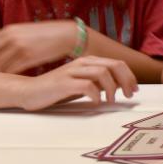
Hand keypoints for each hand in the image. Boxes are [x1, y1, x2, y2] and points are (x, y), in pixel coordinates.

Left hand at [0, 21, 77, 73]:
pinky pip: (10, 70)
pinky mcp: (28, 58)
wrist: (67, 35)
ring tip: (4, 75)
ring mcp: (19, 48)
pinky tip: (14, 75)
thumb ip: (11, 37)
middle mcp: (11, 38)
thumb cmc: (48, 33)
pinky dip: (9, 75)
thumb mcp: (26, 30)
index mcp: (9, 30)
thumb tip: (0, 49)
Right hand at [14, 56, 137, 110]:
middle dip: (126, 80)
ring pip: (102, 73)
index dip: (129, 75)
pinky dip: (96, 94)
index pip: (116, 63)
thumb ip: (98, 82)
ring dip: (111, 88)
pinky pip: (86, 85)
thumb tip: (119, 86)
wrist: (28, 91)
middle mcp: (81, 63)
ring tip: (111, 100)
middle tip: (129, 94)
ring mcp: (72, 72)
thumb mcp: (81, 84)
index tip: (134, 88)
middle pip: (113, 65)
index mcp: (87, 61)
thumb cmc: (56, 89)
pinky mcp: (63, 83)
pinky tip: (96, 102)